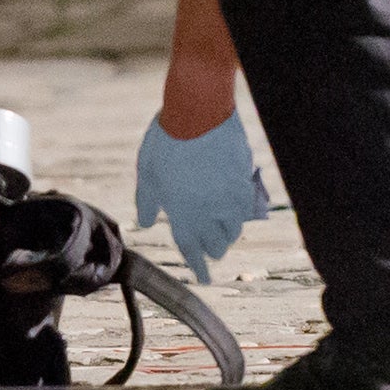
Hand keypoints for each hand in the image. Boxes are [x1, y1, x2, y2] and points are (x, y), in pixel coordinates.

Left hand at [134, 112, 269, 283]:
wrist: (198, 110)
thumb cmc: (166, 139)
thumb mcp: (147, 171)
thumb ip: (146, 201)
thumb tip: (143, 223)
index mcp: (180, 210)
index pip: (190, 248)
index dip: (197, 266)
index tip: (203, 279)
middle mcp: (207, 209)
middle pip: (215, 243)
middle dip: (212, 250)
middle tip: (211, 252)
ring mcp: (228, 195)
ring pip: (234, 228)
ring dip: (228, 234)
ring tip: (225, 233)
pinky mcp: (244, 178)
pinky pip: (246, 205)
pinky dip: (242, 212)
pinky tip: (238, 209)